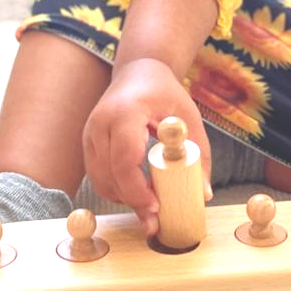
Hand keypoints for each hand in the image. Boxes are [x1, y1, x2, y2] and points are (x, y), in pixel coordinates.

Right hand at [82, 57, 212, 236]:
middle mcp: (100, 122)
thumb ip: (199, 154)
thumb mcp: (189, 118)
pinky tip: (134, 193)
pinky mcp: (87, 142)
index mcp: (126, 112)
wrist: (138, 72)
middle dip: (131, 201)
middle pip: (109, 174)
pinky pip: (97, 175)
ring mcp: (89, 132)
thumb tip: (204, 193)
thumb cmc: (164, 93)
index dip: (137, 189)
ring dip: (122, 197)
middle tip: (155, 218)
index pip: (124, 159)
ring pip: (100, 179)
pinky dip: (114, 188)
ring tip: (148, 205)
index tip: (156, 207)